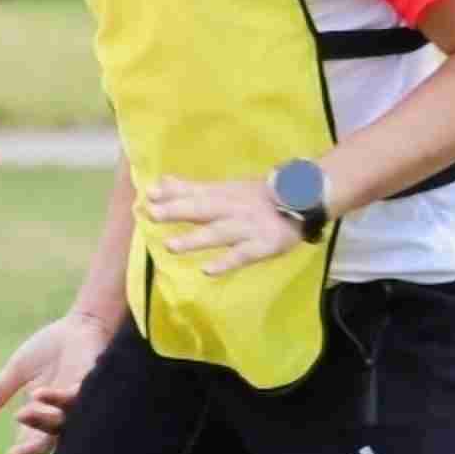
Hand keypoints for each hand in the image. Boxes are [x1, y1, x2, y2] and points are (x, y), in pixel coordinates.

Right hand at [0, 308, 113, 453]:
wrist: (79, 326)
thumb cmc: (52, 348)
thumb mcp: (19, 369)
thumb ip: (1, 389)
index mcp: (42, 414)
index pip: (28, 443)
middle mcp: (60, 414)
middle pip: (46, 443)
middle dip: (29, 452)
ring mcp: (75, 402)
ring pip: (59, 424)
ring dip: (39, 421)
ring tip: (19, 415)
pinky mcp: (87, 384)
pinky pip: (72, 397)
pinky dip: (55, 398)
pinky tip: (38, 394)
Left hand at [144, 173, 307, 279]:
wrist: (305, 199)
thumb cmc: (260, 196)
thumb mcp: (226, 188)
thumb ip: (192, 189)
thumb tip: (159, 183)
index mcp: (224, 193)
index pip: (196, 192)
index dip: (173, 194)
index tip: (148, 194)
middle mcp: (233, 208)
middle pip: (204, 209)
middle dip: (178, 211)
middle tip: (152, 213)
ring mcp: (248, 228)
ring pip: (219, 233)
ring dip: (196, 239)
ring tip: (171, 246)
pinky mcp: (263, 245)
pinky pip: (242, 255)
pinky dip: (226, 262)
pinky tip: (208, 270)